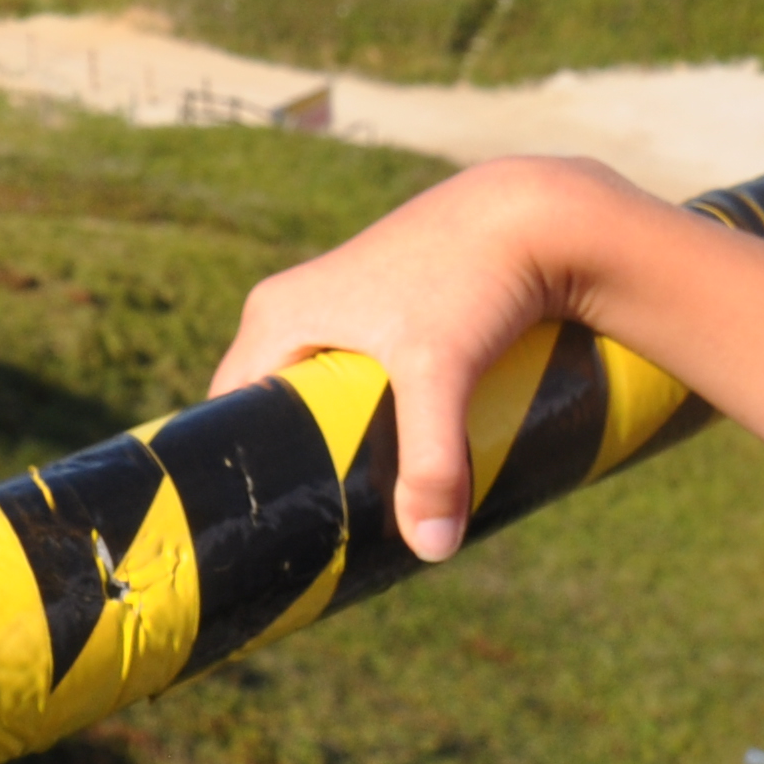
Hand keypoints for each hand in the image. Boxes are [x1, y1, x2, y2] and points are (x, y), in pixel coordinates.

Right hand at [210, 154, 651, 563]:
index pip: (227, 416)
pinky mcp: (384, 311)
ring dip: (331, 445)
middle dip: (292, 468)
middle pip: (272, 411)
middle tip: (319, 538)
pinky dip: (362, 419)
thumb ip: (432, 461)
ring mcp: (338, 306)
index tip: (263, 535)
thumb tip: (432, 550)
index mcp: (276, 316)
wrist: (536, 213)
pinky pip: (350, 378)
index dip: (240, 474)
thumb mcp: (443, 371)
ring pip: (316, 395)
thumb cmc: (475, 277)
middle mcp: (295, 306)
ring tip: (354, 512)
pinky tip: (386, 460)